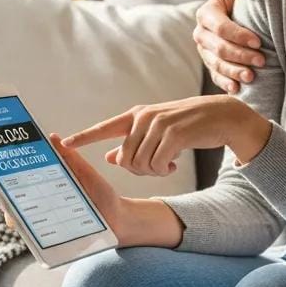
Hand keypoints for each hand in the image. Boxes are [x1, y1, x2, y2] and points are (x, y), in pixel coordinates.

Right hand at [3, 133, 125, 233]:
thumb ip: (69, 157)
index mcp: (48, 188)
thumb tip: (52, 137)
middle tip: (4, 193)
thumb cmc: (101, 194)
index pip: (21, 183)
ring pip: (23, 222)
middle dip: (6, 198)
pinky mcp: (55, 239)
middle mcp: (43, 207)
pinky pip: (38, 237)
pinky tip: (27, 228)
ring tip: (12, 213)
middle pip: (16, 203)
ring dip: (15, 217)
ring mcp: (47, 224)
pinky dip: (31, 233)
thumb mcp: (84, 173)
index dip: (6, 178)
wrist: (119, 218)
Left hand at [63, 96, 270, 176]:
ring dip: (153, 171)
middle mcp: (144, 117)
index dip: (84, 137)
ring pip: (141, 163)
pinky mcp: (174, 134)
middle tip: (157, 168)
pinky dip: (165, 170)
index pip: (104, 128)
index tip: (64, 144)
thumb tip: (109, 157)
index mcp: (137, 115)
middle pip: (125, 158)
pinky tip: (175, 163)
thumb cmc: (188, 126)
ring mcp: (159, 124)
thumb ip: (134, 142)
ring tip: (167, 164)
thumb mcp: (159, 131)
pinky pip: (158, 164)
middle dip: (138, 170)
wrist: (221, 116)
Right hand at [193, 0, 264, 93]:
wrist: (236, 13)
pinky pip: (215, 77)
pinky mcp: (210, 64)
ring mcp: (204, 51)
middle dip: (240, 55)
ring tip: (252, 77)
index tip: (259, 41)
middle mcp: (201, 34)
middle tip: (262, 60)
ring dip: (234, 72)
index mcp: (206, 14)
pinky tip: (237, 89)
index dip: (239, 35)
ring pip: (217, 65)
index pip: (220, 27)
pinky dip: (226, 84)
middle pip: (219, 49)